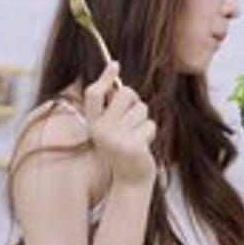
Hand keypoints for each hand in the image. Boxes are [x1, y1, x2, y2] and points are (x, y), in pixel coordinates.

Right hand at [84, 62, 156, 185]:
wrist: (130, 180)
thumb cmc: (123, 148)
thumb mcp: (111, 127)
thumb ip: (111, 104)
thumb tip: (113, 66)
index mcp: (93, 124)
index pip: (93, 94)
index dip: (105, 77)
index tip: (115, 64)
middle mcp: (101, 130)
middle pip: (125, 94)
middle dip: (135, 102)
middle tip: (133, 118)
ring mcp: (116, 139)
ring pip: (141, 109)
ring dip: (143, 120)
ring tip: (137, 136)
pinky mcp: (132, 146)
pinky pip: (149, 124)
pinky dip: (150, 133)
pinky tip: (143, 146)